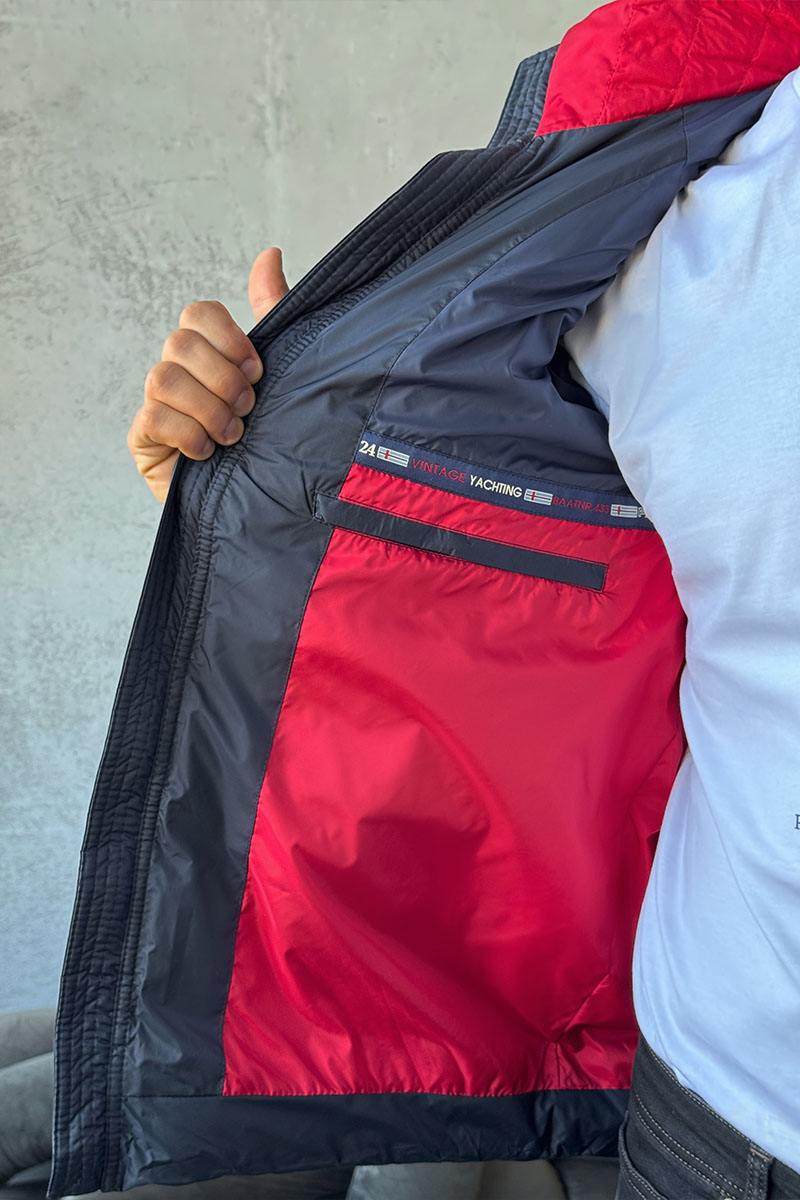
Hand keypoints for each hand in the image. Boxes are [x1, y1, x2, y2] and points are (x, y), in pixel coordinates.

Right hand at [127, 246, 290, 503]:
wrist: (271, 503)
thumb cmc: (276, 438)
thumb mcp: (285, 373)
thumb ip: (275, 313)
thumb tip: (270, 254)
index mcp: (212, 353)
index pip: (198, 313)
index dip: (228, 337)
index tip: (259, 370)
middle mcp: (181, 373)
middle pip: (180, 343)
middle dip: (223, 378)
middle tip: (250, 407)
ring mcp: (158, 405)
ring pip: (163, 378)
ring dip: (209, 409)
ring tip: (236, 437)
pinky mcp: (144, 441)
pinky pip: (152, 418)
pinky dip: (189, 435)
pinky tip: (210, 454)